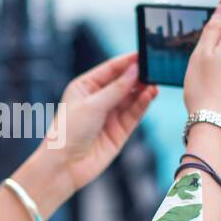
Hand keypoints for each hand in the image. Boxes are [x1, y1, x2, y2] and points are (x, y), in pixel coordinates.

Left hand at [13, 52, 157, 215]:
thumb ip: (116, 89)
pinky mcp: (119, 131)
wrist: (64, 166)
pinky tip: (150, 94)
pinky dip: (143, 104)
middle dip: (138, 76)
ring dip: (143, 90)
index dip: (126, 61)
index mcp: (84, 87)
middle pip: (123, 83)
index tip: (143, 54)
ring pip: (131, 98)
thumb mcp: (92, 105)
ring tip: (155, 82)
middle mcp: (98, 100)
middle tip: (154, 68)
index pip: (109, 70)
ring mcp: (110, 116)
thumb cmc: (68, 132)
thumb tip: (135, 70)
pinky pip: (134, 113)